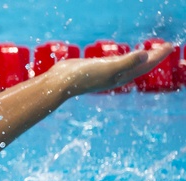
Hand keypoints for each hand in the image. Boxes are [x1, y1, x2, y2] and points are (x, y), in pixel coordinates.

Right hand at [51, 42, 173, 94]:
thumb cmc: (84, 76)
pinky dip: (124, 58)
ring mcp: (106, 73)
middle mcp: (116, 75)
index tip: (170, 46)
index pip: (145, 64)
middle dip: (153, 57)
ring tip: (148, 52)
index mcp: (121, 75)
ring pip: (129, 64)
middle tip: (165, 47)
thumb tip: (146, 55)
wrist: (61, 83)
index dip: (159, 55)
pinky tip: (124, 56)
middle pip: (140, 65)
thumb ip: (128, 61)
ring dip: (140, 58)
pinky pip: (116, 63)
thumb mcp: (109, 67)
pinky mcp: (96, 68)